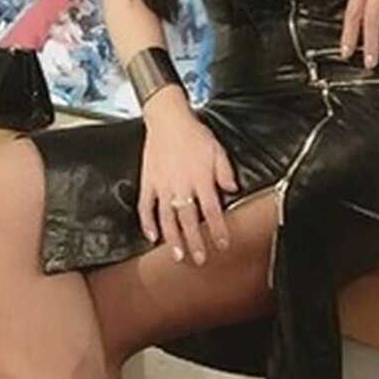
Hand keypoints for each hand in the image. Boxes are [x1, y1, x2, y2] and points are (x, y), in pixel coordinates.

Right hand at [138, 91, 237, 264]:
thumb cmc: (194, 134)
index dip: (218, 229)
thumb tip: (232, 189)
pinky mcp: (148, 182)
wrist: (168, 118)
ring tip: (177, 255)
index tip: (224, 244)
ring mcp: (162, 185)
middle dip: (195, 242)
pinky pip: (145, 206)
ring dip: (172, 239)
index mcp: (200, 178)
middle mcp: (181, 185)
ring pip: (166, 218)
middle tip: (199, 260)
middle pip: (188, 220)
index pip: (212, 210)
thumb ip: (224, 172)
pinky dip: (147, 223)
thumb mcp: (217, 150)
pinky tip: (152, 237)